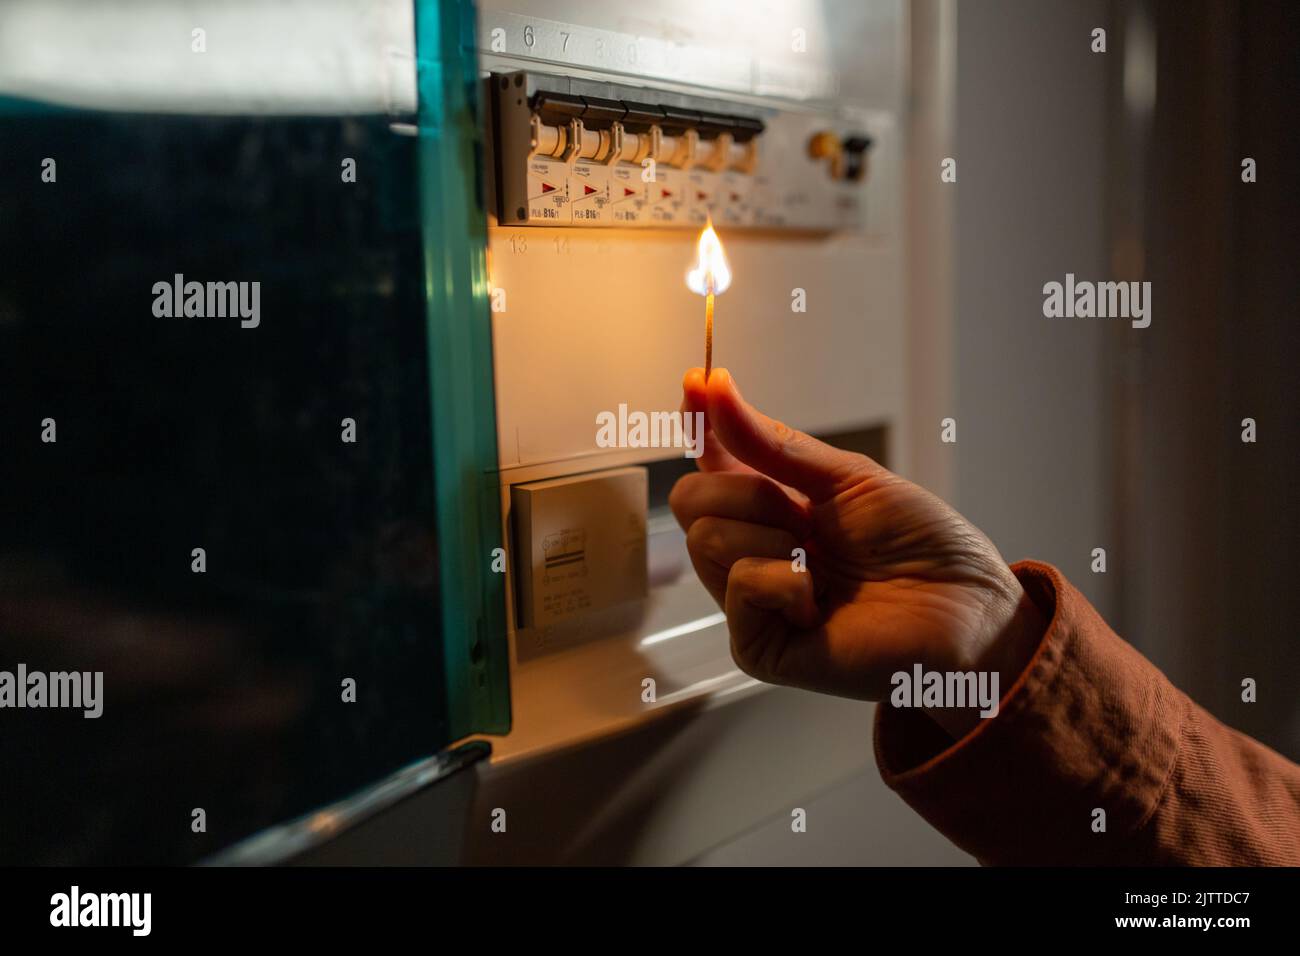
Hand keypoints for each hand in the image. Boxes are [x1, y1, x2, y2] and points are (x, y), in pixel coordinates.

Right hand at [669, 368, 1045, 738]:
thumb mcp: (847, 478)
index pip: (713, 462)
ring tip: (822, 564)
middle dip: (747, 492)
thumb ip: (772, 443)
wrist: (968, 609)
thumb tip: (715, 392)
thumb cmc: (924, 546)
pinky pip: (738, 587)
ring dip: (771, 538)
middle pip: (692, 501)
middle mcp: (755, 552)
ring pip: (705, 539)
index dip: (700, 421)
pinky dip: (782, 582)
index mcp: (775, 509)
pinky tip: (819, 599)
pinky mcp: (759, 646)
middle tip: (805, 517)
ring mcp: (753, 601)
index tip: (697, 382)